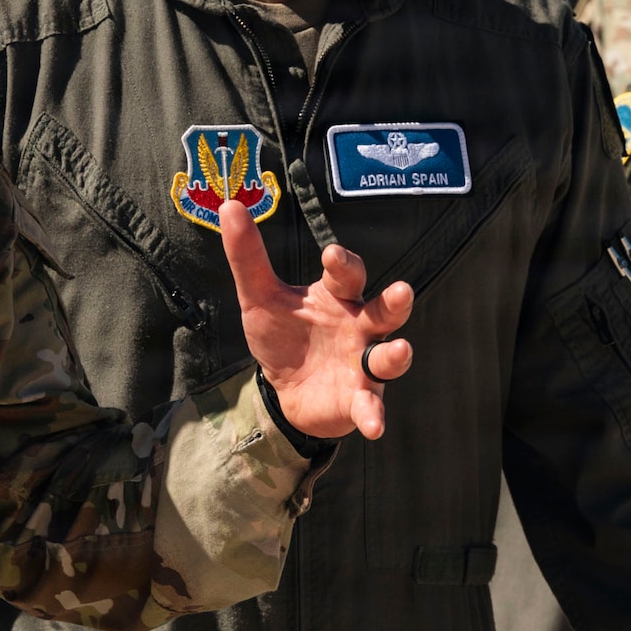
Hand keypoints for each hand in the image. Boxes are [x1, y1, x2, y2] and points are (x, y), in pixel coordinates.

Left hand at [219, 199, 414, 439]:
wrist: (286, 390)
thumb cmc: (283, 335)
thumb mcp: (259, 297)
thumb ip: (247, 256)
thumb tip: (229, 204)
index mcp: (336, 296)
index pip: (346, 273)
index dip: (343, 263)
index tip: (332, 256)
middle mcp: (360, 325)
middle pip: (384, 309)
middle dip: (395, 301)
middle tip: (402, 291)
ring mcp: (363, 363)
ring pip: (387, 355)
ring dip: (396, 354)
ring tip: (399, 351)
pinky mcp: (361, 398)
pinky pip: (372, 405)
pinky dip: (374, 414)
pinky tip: (374, 426)